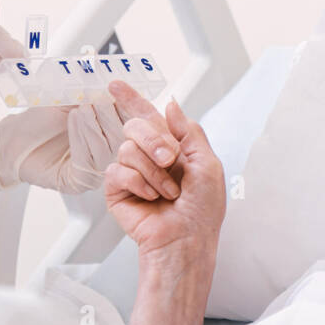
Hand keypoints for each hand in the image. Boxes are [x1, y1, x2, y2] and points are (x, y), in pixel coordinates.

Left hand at [0, 99, 130, 192]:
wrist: (10, 142)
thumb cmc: (38, 123)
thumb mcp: (67, 100)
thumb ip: (87, 89)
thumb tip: (100, 67)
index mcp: (109, 134)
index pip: (129, 120)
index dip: (127, 103)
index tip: (118, 86)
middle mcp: (105, 154)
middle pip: (122, 136)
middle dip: (111, 113)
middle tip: (99, 96)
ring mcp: (93, 170)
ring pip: (106, 148)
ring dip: (94, 123)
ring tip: (83, 106)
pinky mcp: (78, 182)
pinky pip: (87, 161)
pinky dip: (82, 136)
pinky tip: (75, 119)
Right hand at [103, 80, 225, 258]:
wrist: (187, 240)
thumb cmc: (203, 210)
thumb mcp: (208, 164)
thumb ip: (190, 131)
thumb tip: (171, 105)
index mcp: (171, 147)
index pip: (148, 116)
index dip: (131, 98)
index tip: (116, 84)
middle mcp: (149, 157)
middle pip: (136, 125)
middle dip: (154, 141)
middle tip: (170, 161)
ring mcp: (131, 173)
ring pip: (127, 148)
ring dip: (154, 171)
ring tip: (167, 192)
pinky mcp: (117, 190)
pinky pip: (117, 171)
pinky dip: (139, 183)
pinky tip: (150, 198)